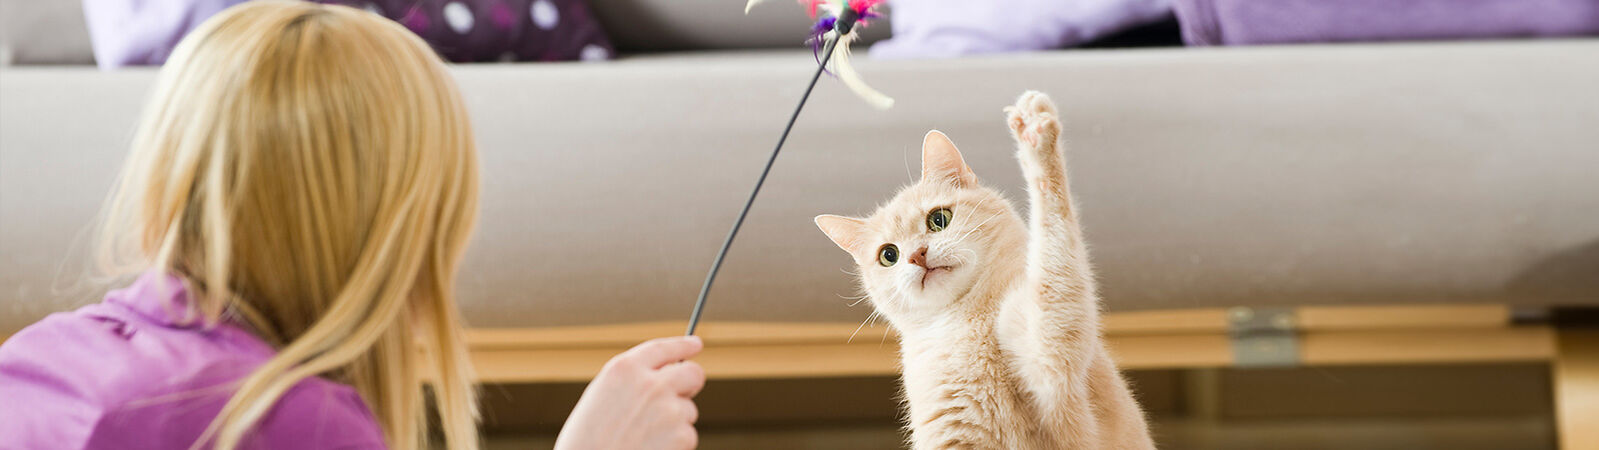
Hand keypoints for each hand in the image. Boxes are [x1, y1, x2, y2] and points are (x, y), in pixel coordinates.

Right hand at [554, 336, 706, 449]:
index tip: (694, 345)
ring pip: (688, 410)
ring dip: (675, 422)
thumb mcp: (601, 397)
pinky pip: (688, 435)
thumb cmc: (587, 441)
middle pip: (692, 373)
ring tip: (644, 438)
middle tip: (683, 393)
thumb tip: (665, 378)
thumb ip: (633, 381)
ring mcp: (669, 409)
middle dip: (691, 383)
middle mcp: (650, 384)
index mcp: (624, 369)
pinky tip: (650, 449)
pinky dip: (675, 444)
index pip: (664, 348)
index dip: (683, 345)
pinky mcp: (682, 436)